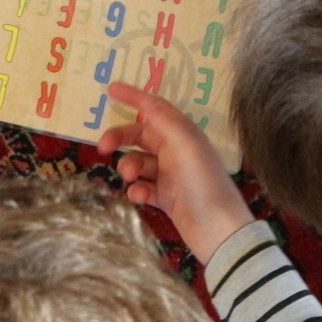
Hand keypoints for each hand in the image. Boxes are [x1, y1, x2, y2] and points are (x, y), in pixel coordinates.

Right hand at [98, 83, 253, 260]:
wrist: (218, 231)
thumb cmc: (204, 183)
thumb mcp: (186, 146)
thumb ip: (165, 122)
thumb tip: (147, 101)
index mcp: (184, 134)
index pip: (156, 107)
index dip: (134, 96)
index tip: (110, 89)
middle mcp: (178, 151)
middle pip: (141, 135)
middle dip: (121, 138)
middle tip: (103, 147)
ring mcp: (171, 175)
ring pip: (139, 162)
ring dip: (129, 167)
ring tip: (131, 178)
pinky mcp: (167, 198)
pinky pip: (143, 187)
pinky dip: (137, 189)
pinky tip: (140, 196)